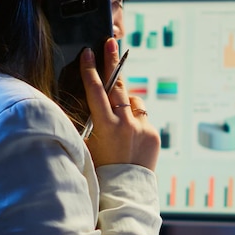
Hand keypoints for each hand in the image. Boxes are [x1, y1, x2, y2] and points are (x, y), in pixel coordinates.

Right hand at [80, 38, 159, 169]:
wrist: (125, 193)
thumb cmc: (99, 171)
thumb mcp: (85, 147)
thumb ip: (85, 125)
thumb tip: (80, 107)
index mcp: (106, 126)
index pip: (96, 90)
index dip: (90, 69)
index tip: (88, 52)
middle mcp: (126, 124)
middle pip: (118, 85)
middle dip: (113, 62)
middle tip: (111, 41)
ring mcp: (142, 128)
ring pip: (133, 101)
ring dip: (125, 100)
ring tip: (118, 114)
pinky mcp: (154, 134)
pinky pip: (142, 117)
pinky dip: (135, 120)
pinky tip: (129, 135)